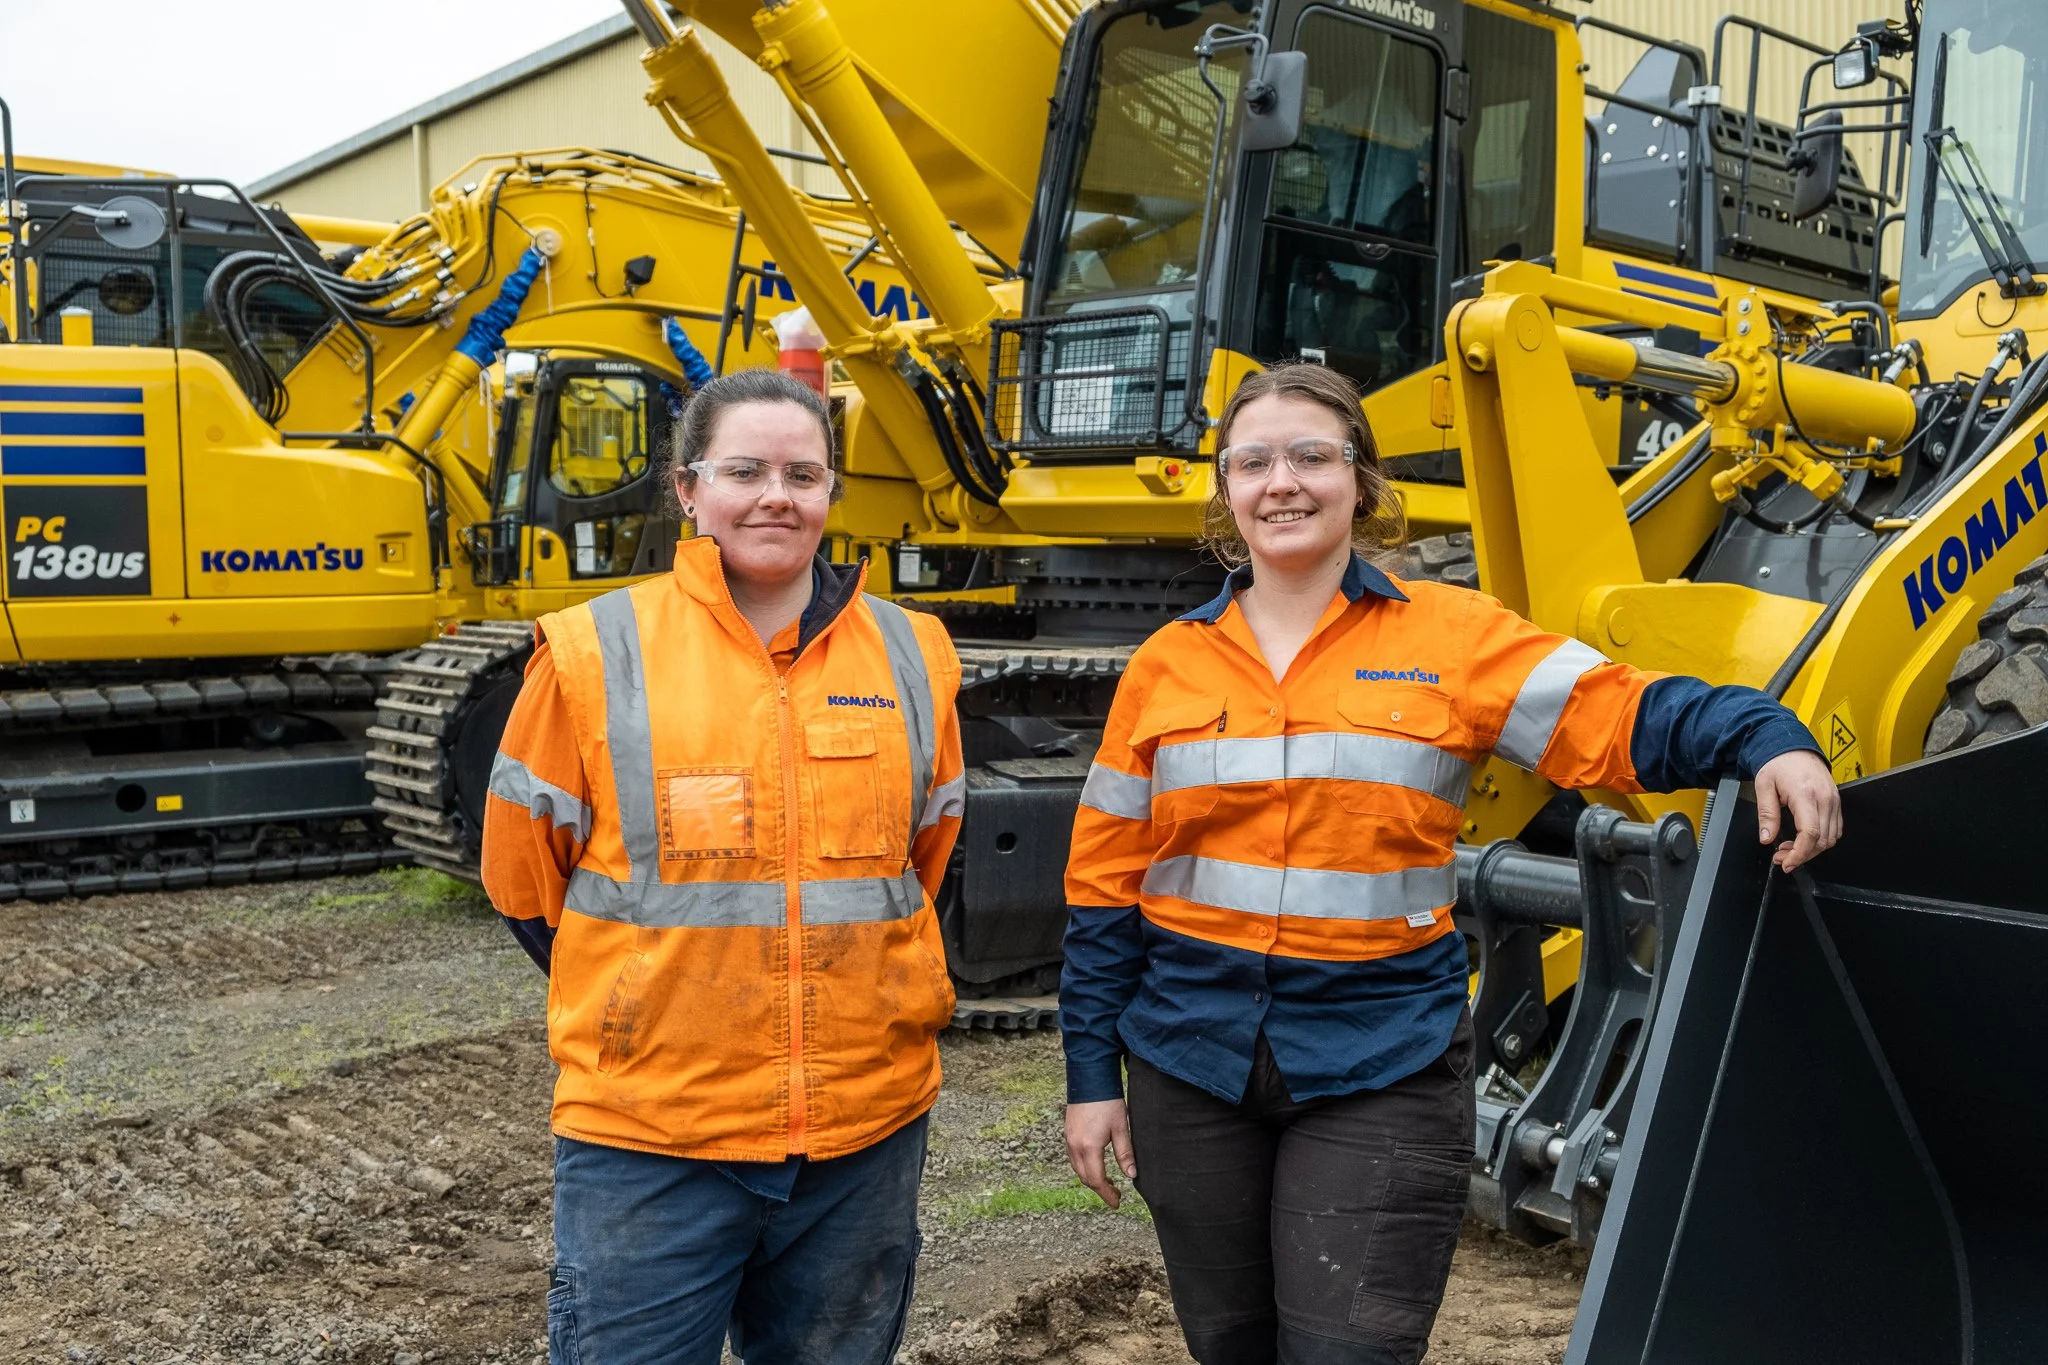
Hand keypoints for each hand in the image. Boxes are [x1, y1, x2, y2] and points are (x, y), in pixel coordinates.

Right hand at [1064, 1100, 1136, 1207]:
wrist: (1089, 1078)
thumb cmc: (1107, 1102)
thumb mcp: (1121, 1128)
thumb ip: (1125, 1154)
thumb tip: (1131, 1175)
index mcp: (1089, 1148)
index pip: (1096, 1181)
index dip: (1107, 1194)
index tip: (1116, 1203)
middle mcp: (1075, 1147)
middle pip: (1085, 1178)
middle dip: (1100, 1189)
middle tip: (1115, 1194)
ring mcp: (1068, 1140)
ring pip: (1078, 1169)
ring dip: (1091, 1179)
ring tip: (1107, 1182)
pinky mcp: (1067, 1133)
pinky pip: (1074, 1159)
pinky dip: (1084, 1167)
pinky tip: (1095, 1165)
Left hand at [1754, 750, 1841, 871]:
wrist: (1794, 747)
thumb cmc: (1778, 764)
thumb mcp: (1764, 787)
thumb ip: (1766, 814)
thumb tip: (1767, 838)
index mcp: (1806, 795)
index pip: (1810, 833)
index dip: (1799, 854)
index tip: (1786, 862)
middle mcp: (1825, 799)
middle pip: (1822, 840)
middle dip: (1802, 855)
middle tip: (1781, 858)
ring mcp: (1834, 800)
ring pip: (1830, 838)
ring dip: (1811, 850)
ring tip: (1789, 849)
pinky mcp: (1836, 802)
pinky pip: (1835, 828)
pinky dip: (1820, 839)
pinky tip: (1803, 839)